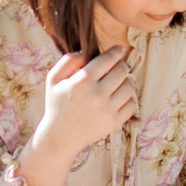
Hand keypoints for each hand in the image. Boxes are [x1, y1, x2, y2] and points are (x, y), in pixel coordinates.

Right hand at [15, 47, 135, 185]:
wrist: (60, 136)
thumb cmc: (57, 105)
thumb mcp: (53, 79)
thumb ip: (67, 61)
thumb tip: (86, 51)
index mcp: (83, 81)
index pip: (108, 59)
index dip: (116, 51)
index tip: (119, 50)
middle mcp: (97, 94)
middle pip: (122, 71)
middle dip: (121, 66)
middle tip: (118, 67)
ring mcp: (107, 109)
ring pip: (130, 86)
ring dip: (126, 81)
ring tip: (119, 82)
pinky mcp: (114, 122)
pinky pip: (132, 104)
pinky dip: (129, 99)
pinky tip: (120, 97)